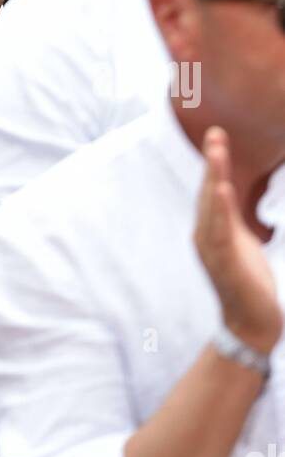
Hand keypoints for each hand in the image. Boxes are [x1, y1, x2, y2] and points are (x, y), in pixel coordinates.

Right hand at [194, 127, 282, 355]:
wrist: (252, 324)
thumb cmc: (246, 282)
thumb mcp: (239, 240)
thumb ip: (230, 216)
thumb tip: (227, 190)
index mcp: (208, 230)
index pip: (209, 190)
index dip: (213, 163)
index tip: (217, 136)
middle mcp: (204, 236)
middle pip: (207, 192)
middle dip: (212, 162)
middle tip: (215, 132)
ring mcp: (212, 250)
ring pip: (212, 207)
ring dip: (214, 176)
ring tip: (218, 151)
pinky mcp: (225, 263)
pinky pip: (221, 230)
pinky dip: (219, 207)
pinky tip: (221, 188)